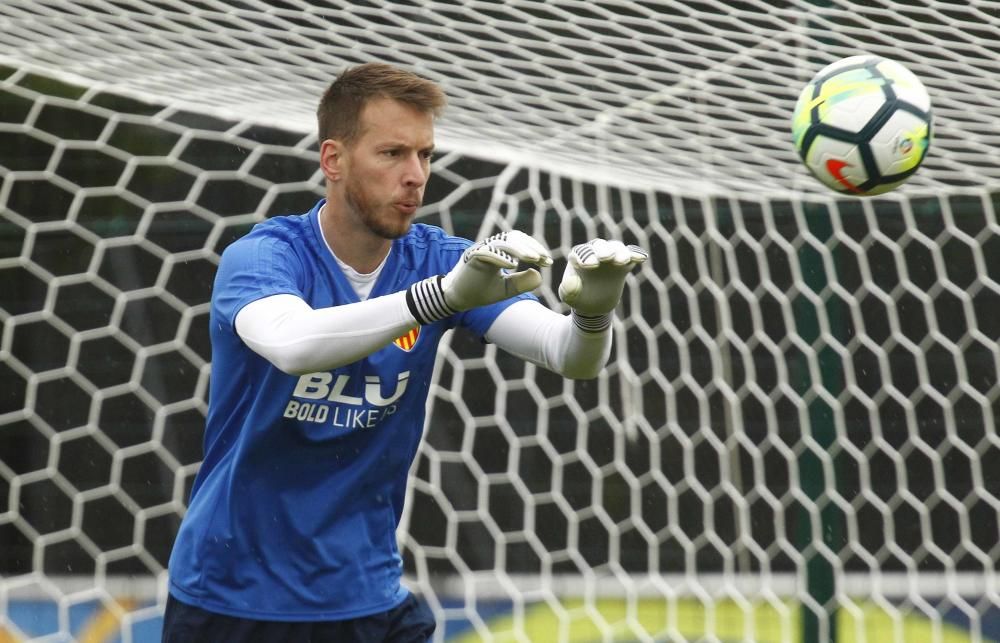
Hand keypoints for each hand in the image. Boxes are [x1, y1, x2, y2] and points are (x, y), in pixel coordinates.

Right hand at [407, 231, 551, 323]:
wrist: (456, 299)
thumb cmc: (479, 292)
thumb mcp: (506, 289)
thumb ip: (522, 282)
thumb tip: (539, 274)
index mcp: (499, 251)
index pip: (520, 242)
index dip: (536, 249)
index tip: (548, 262)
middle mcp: (490, 247)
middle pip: (514, 236)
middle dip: (531, 246)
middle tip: (543, 258)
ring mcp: (480, 250)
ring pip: (502, 241)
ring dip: (519, 249)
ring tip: (533, 258)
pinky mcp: (471, 257)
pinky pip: (487, 252)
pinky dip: (501, 257)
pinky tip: (513, 265)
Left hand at [558, 239, 646, 326]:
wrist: (593, 303)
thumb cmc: (578, 296)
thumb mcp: (570, 295)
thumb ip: (568, 289)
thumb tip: (571, 281)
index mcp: (577, 257)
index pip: (580, 252)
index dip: (584, 257)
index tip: (588, 266)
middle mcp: (594, 252)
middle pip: (599, 245)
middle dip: (603, 251)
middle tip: (606, 258)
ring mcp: (610, 255)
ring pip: (616, 248)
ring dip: (620, 253)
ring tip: (623, 261)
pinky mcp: (623, 262)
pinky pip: (631, 255)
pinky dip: (636, 255)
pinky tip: (641, 258)